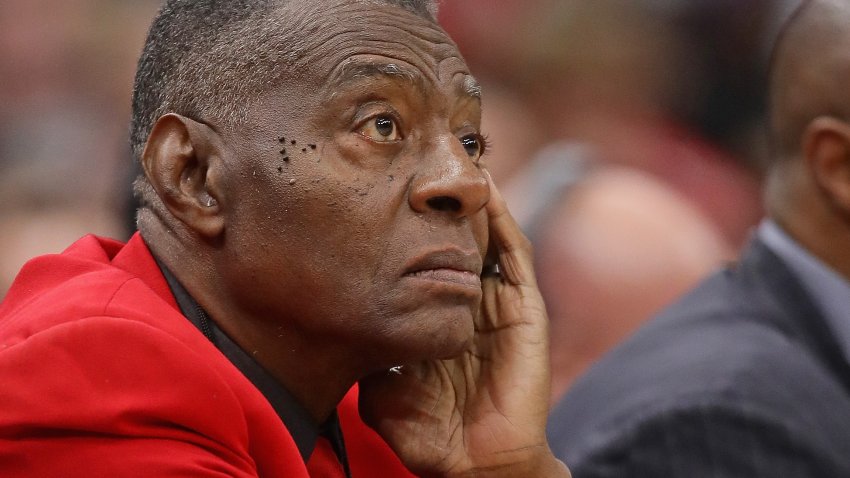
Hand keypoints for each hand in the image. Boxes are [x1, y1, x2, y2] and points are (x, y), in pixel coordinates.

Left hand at [359, 172, 569, 476]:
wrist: (475, 462)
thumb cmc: (429, 432)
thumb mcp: (381, 389)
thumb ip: (365, 358)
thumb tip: (333, 328)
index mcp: (437, 318)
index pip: (421, 263)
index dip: (406, 231)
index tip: (381, 196)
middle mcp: (467, 304)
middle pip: (454, 240)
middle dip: (441, 204)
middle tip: (421, 159)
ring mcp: (496, 304)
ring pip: (485, 238)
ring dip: (474, 201)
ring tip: (459, 156)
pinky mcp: (523, 310)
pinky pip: (514, 256)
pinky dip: (503, 222)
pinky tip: (488, 190)